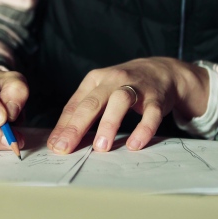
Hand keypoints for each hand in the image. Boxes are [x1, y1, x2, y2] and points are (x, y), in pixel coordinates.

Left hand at [47, 57, 208, 153]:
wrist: (162, 70)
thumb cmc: (124, 85)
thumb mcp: (101, 91)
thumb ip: (83, 111)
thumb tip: (61, 138)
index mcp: (95, 79)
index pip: (75, 104)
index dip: (63, 126)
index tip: (55, 145)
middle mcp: (113, 80)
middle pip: (92, 102)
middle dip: (77, 127)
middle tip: (65, 148)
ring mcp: (136, 87)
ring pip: (120, 102)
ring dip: (109, 124)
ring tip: (100, 148)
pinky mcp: (156, 97)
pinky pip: (151, 113)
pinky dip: (143, 129)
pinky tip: (134, 144)